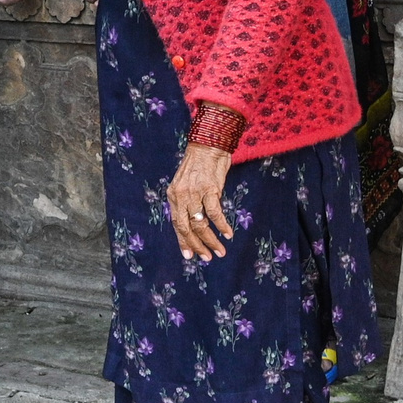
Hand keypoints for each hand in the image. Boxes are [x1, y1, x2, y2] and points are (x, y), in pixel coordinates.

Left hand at [167, 144, 235, 260]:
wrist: (208, 145)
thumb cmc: (200, 166)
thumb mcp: (188, 185)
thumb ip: (188, 202)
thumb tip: (196, 223)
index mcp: (173, 196)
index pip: (176, 224)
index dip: (183, 241)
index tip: (189, 255)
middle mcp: (180, 196)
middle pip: (186, 227)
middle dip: (196, 245)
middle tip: (206, 258)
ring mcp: (194, 193)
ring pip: (200, 224)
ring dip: (211, 240)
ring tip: (220, 251)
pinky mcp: (209, 189)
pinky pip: (215, 213)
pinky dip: (222, 226)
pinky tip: (228, 234)